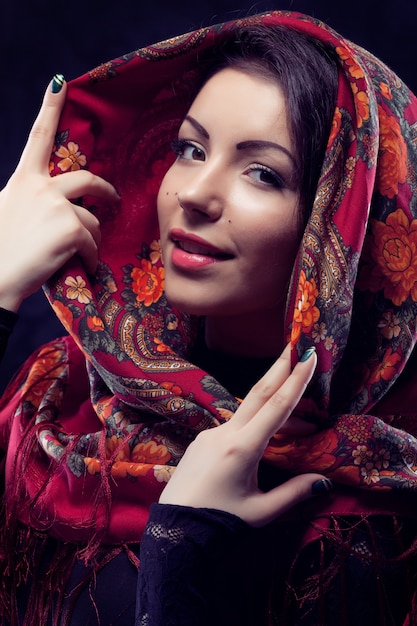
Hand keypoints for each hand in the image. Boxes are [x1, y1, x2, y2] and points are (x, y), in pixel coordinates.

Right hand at [0, 76, 118, 311]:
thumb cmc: (2, 250)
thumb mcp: (10, 211)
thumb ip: (31, 198)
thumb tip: (55, 201)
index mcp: (22, 180)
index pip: (39, 137)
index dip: (50, 107)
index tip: (60, 82)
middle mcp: (40, 187)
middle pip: (87, 179)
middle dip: (105, 189)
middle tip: (113, 199)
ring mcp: (57, 207)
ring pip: (93, 219)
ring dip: (92, 240)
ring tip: (82, 256)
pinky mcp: (72, 229)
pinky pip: (94, 243)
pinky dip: (92, 258)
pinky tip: (82, 267)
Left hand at [159, 345, 330, 526]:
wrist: (173, 531)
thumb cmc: (218, 523)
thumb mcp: (261, 512)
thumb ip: (295, 494)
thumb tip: (325, 481)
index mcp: (241, 448)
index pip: (276, 407)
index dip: (295, 381)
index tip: (307, 356)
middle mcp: (224, 434)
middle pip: (258, 393)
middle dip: (279, 368)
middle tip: (296, 345)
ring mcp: (210, 435)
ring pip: (248, 413)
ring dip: (274, 408)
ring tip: (304, 425)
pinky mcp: (202, 441)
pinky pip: (234, 425)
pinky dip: (256, 425)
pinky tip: (268, 440)